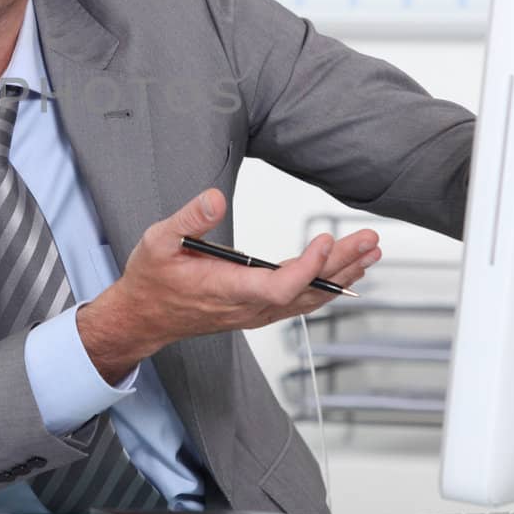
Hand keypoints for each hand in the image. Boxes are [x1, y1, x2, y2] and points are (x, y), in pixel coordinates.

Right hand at [77, 189, 379, 383]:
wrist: (143, 316)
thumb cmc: (152, 279)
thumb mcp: (158, 240)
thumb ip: (189, 219)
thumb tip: (215, 197)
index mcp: (228, 290)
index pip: (281, 286)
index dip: (309, 267)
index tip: (326, 239)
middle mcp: (249, 307)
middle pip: (307, 292)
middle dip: (342, 265)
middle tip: (369, 240)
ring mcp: (256, 312)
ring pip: (309, 299)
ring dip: (342, 276)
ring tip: (369, 252)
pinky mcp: (258, 310)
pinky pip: (301, 302)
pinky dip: (326, 287)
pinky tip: (343, 274)